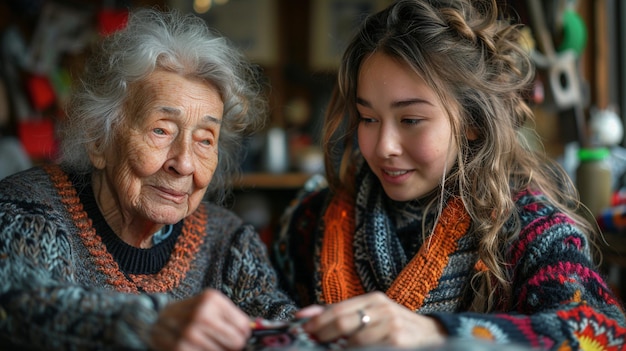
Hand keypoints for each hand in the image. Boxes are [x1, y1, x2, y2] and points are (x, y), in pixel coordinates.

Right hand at [150, 289, 250, 350]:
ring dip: (218, 350)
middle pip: (236, 342)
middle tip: (222, 342)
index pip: (243, 326)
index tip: (235, 335)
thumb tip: (258, 329)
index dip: (242, 334)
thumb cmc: (190, 312)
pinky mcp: (180, 349)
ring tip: (206, 343)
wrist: (155, 320)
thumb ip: (233, 317)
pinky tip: (197, 348)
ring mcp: (190, 333)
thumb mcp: (210, 305)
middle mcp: (201, 314)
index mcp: (211, 299)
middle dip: (233, 345)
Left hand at [296, 291, 446, 348]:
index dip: (317, 322)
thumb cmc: (395, 327)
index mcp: (374, 299)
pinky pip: (367, 350)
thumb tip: (304, 316)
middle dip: (323, 336)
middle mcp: (383, 309)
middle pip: (343, 322)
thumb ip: (341, 314)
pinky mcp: (397, 342)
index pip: (337, 309)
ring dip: (338, 349)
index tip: (302, 332)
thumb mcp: (372, 314)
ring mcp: (392, 326)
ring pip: (353, 342)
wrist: (432, 336)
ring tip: (332, 350)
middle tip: (313, 344)